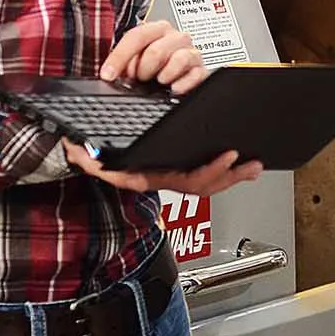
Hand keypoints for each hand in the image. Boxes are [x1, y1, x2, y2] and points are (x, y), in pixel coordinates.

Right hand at [65, 140, 262, 195]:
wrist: (88, 158)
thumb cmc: (92, 156)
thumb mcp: (86, 156)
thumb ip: (85, 155)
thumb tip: (80, 150)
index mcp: (146, 178)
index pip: (184, 180)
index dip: (209, 171)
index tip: (227, 155)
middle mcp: (161, 180)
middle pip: (203, 185)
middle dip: (230, 177)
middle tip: (252, 164)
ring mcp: (169, 177)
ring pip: (206, 183)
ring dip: (232, 176)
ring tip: (253, 166)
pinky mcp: (175, 169)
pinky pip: (201, 175)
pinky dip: (223, 170)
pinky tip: (237, 162)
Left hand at [101, 20, 205, 94]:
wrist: (178, 77)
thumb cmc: (154, 67)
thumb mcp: (135, 61)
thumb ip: (123, 62)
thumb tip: (109, 73)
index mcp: (157, 30)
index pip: (137, 36)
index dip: (119, 57)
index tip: (108, 74)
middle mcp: (176, 38)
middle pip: (157, 51)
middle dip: (143, 70)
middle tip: (140, 78)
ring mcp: (191, 53)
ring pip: (179, 60)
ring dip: (163, 75)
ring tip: (159, 81)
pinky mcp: (202, 70)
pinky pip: (195, 75)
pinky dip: (183, 84)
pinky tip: (174, 88)